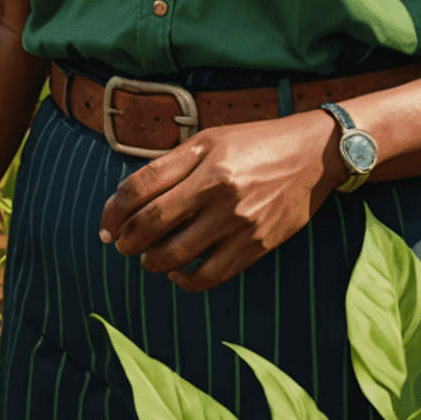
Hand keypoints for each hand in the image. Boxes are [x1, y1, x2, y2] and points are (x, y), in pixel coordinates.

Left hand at [99, 111, 346, 292]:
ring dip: (151, 262)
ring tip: (148, 258)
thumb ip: (172, 164)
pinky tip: (178, 273)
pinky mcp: (256, 245)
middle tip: (121, 245)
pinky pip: (210, 275)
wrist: (314, 154)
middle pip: (151, 225)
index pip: (140, 188)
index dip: (113, 211)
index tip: (106, 225)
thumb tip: (132, 198)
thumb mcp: (211, 139)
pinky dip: (186, 280)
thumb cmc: (256, 142)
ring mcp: (238, 221)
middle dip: (126, 240)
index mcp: (203, 159)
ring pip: (176, 256)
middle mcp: (218, 190)